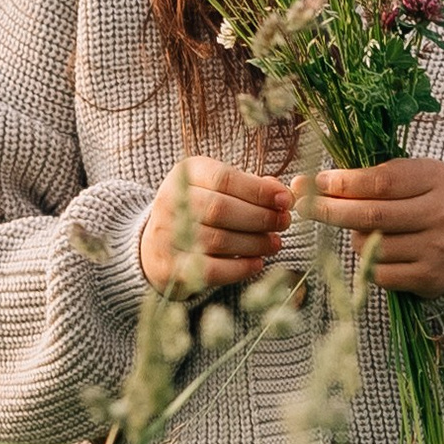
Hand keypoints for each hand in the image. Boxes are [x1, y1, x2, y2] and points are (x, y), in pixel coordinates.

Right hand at [137, 157, 292, 290]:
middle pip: (220, 209)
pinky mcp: (168, 267)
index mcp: (185, 174)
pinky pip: (211, 269)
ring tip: (274, 243)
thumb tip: (283, 193)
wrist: (157, 245)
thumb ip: (250, 188)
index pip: (223, 178)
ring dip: (254, 243)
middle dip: (260, 217)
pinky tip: (257, 263)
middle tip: (283, 223)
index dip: (258, 190)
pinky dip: (239, 268)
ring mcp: (165, 235)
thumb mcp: (219, 189)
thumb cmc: (200, 212)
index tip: (285, 200)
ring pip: (218, 240)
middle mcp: (170, 201)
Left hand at [311, 156, 443, 294]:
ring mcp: (437, 247)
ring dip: (354, 239)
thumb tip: (311, 183)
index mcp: (436, 178)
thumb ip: (371, 177)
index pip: (381, 181)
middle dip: (330, 210)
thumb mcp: (411, 179)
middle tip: (303, 207)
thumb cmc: (425, 205)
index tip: (314, 182)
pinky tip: (376, 254)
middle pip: (372, 214)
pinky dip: (367, 263)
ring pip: (372, 245)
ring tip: (364, 233)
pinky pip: (379, 272)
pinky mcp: (428, 276)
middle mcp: (441, 213)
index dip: (343, 183)